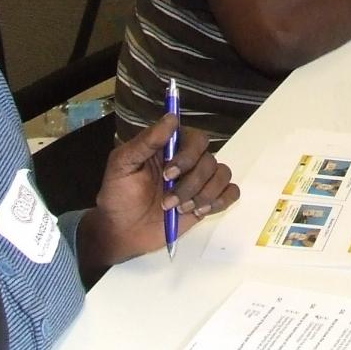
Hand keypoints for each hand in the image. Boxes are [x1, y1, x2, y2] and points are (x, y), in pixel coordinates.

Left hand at [77, 114, 238, 271]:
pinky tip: (200, 211)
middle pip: (210, 160)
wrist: (122, 232)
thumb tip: (171, 117)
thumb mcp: (122, 165)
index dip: (188, 155)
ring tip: (181, 209)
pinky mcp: (207, 201)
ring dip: (203, 194)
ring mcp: (199, 182)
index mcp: (170, 147)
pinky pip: (231, 192)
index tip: (168, 174)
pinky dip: (221, 200)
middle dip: (191, 183)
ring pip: (222, 175)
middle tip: (168, 202)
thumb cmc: (118, 195)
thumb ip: (146, 141)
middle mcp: (189, 161)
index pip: (196, 138)